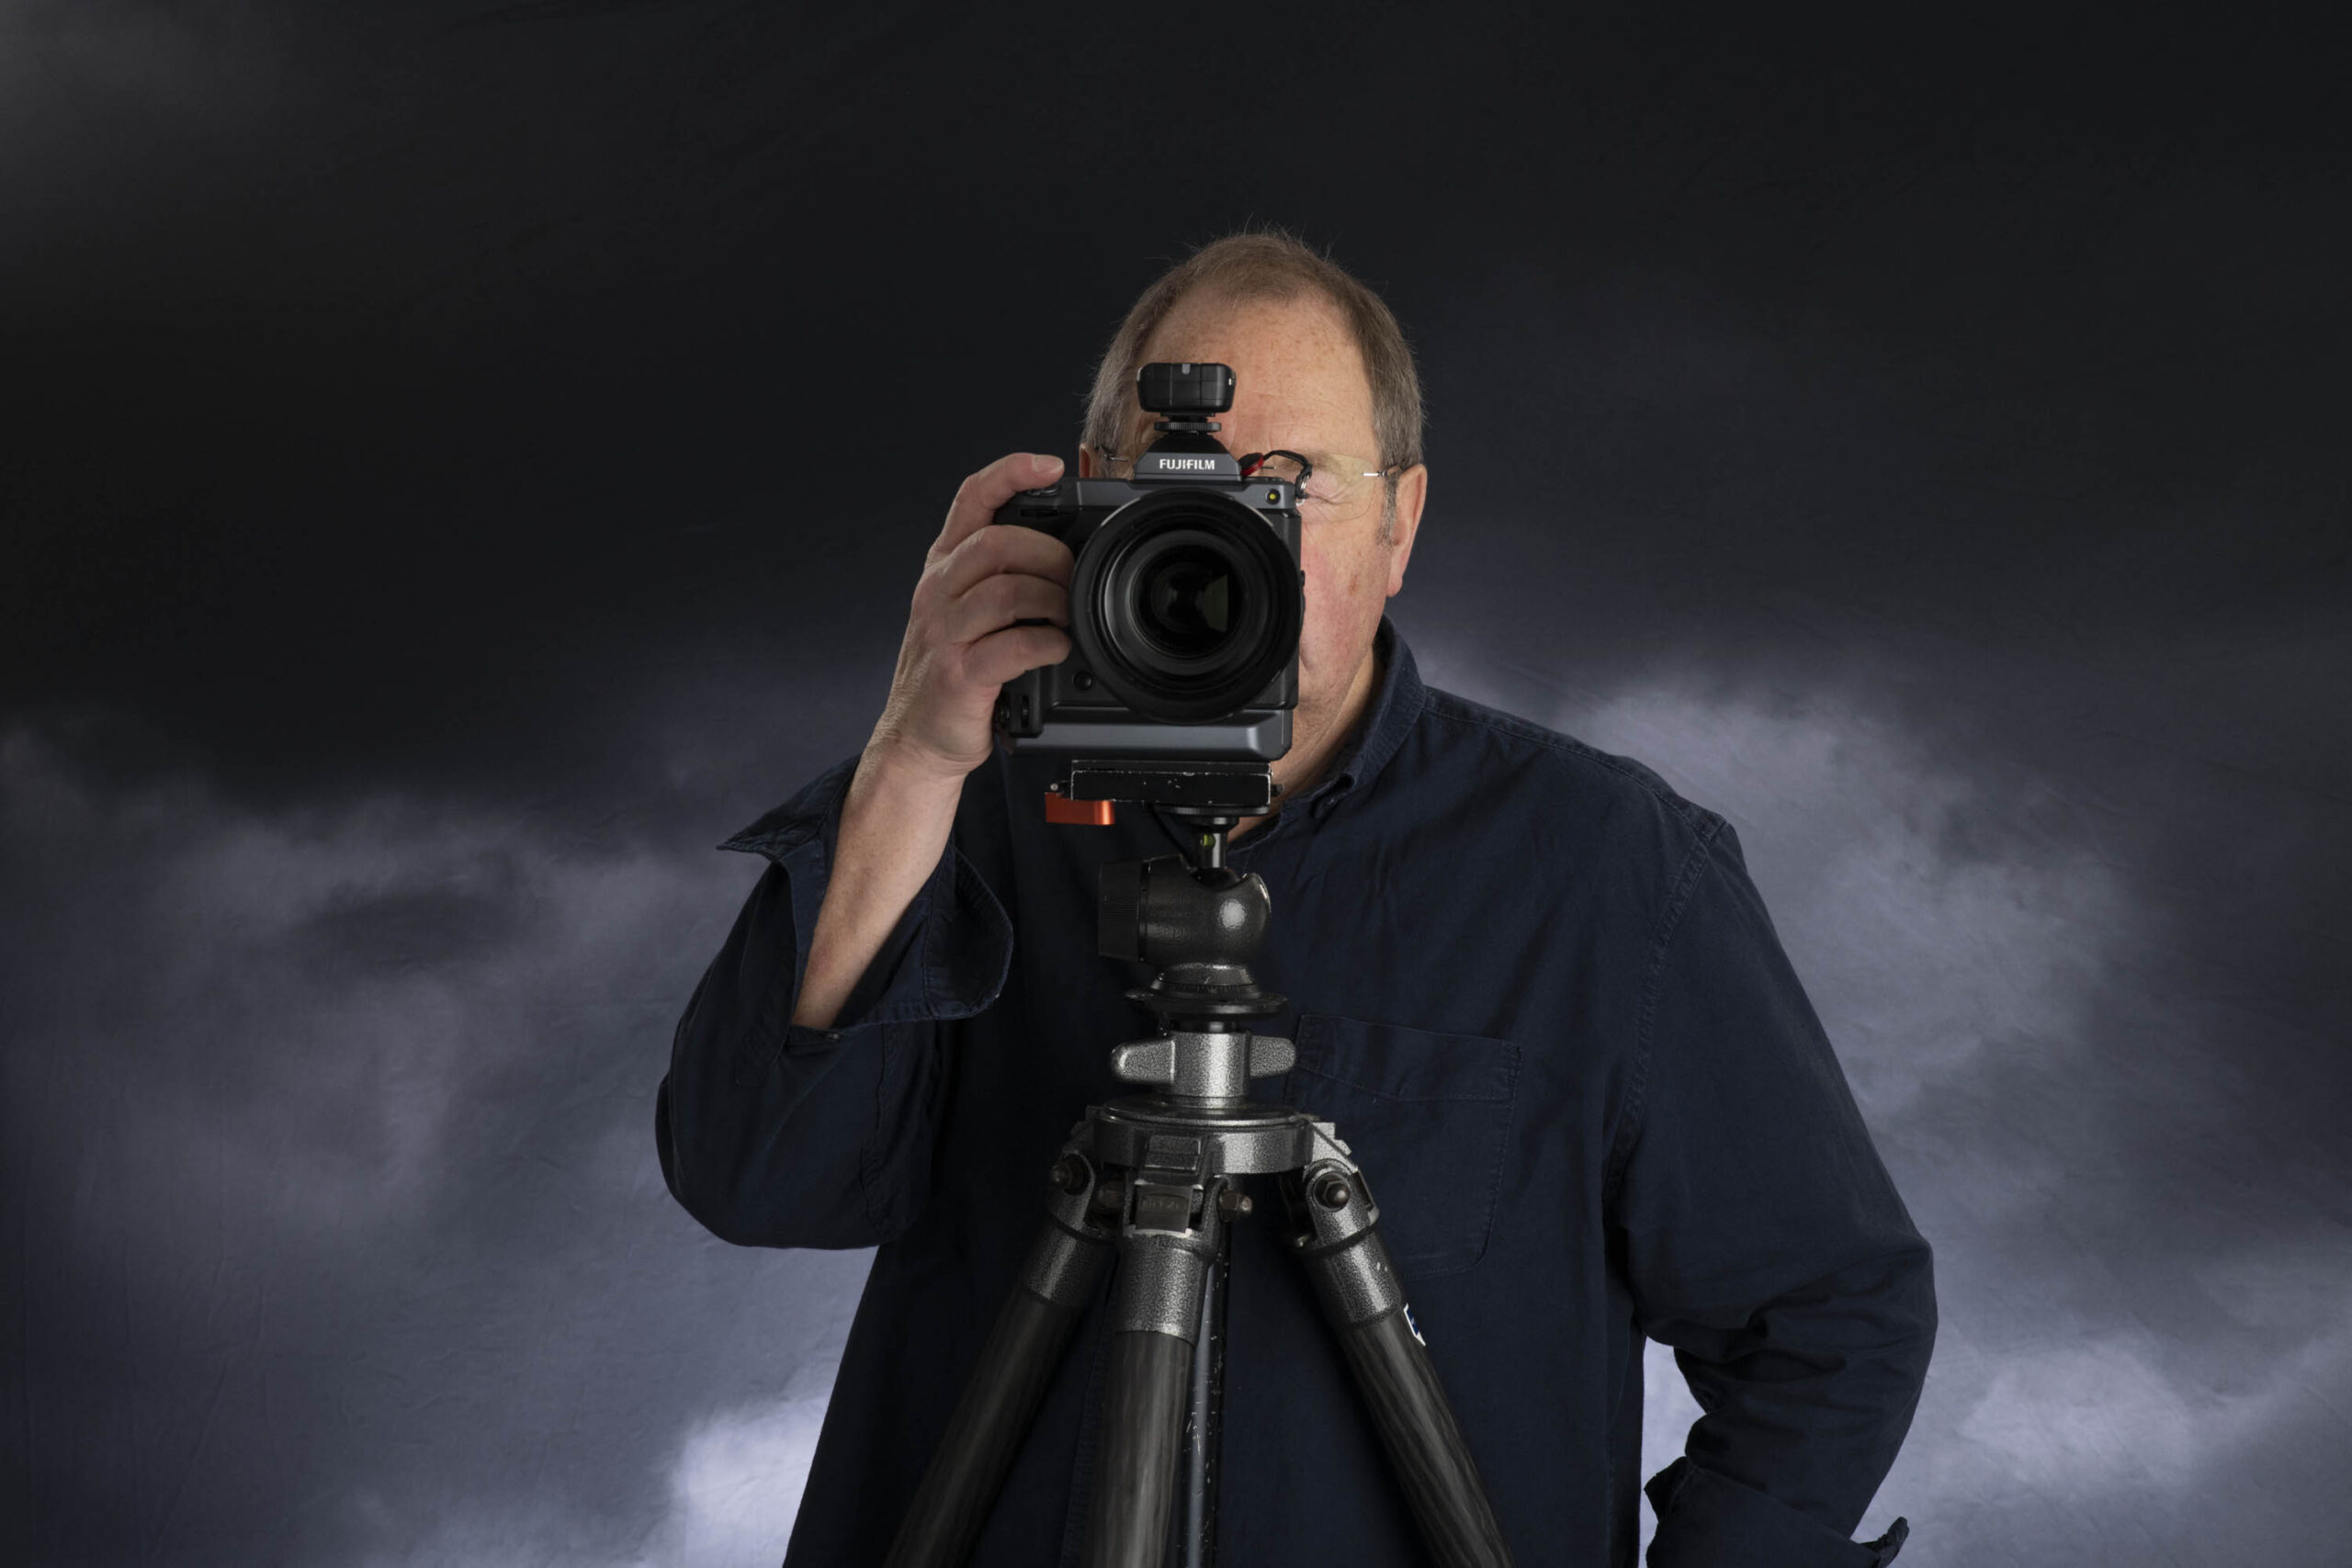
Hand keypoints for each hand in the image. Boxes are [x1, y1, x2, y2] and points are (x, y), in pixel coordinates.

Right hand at [867, 451, 1074, 780]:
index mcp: (944, 567)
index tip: (1049, 465)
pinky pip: (1010, 646)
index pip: (971, 499)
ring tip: (1067, 615)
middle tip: (1072, 578)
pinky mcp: (958, 674)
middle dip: (1049, 554)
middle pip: (997, 542)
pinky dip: (1045, 643)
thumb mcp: (964, 610)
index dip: (1010, 473)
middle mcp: (939, 591)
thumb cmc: (952, 671)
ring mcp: (944, 632)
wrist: (917, 736)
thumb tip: (1067, 550)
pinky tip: (1056, 648)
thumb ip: (1001, 575)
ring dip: (1051, 599)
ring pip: (1005, 590)